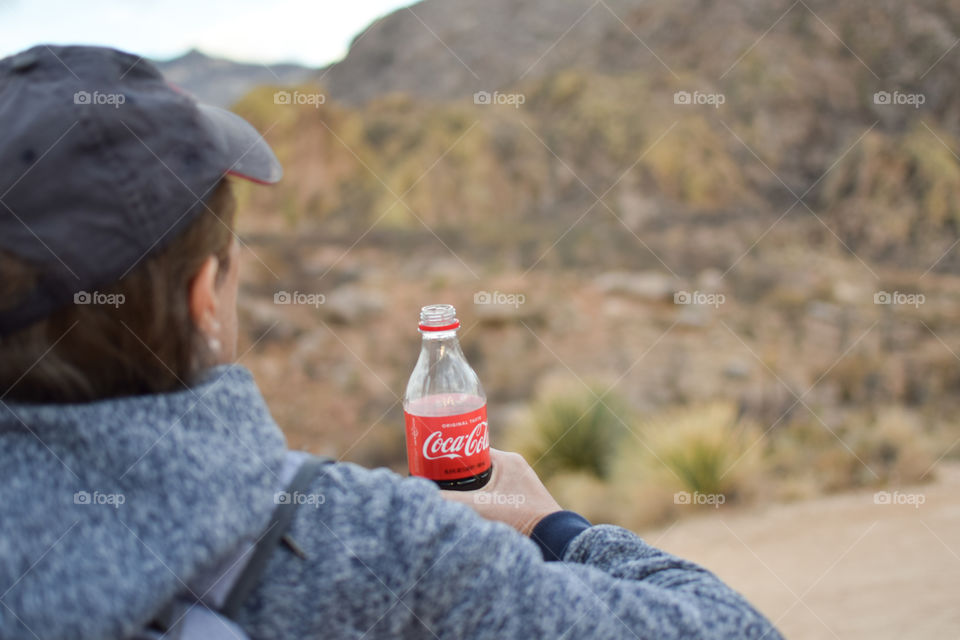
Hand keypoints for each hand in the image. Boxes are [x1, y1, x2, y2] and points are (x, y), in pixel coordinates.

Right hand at [440, 449, 561, 535]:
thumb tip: (423, 496)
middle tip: (435, 481)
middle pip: (475, 466)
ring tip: (446, 495)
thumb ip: (451, 501)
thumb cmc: (521, 518)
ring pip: (484, 481)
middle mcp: (514, 467)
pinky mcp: (521, 499)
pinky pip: (494, 493)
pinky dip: (481, 498)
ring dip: (468, 488)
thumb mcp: (481, 507)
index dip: (451, 454)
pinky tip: (468, 510)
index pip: (471, 448)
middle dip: (456, 474)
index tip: (433, 461)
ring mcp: (519, 483)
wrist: (552, 538)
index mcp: (506, 460)